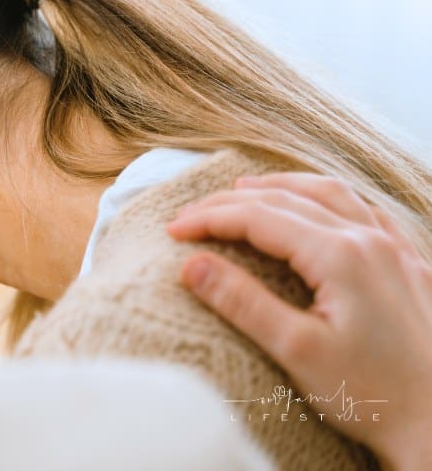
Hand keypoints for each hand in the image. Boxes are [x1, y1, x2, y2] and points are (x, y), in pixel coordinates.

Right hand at [165, 173, 431, 470]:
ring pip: (328, 193)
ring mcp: (393, 248)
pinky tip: (316, 205)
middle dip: (230, 202)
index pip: (258, 218)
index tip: (172, 231)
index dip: (209, 219)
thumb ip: (242, 302)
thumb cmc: (373, 395)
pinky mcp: (408, 264)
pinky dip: (326, 197)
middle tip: (190, 215)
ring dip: (279, 186)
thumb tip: (191, 264)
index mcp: (340, 255)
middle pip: (286, 199)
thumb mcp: (297, 351)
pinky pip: (363, 208)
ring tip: (243, 190)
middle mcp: (368, 239)